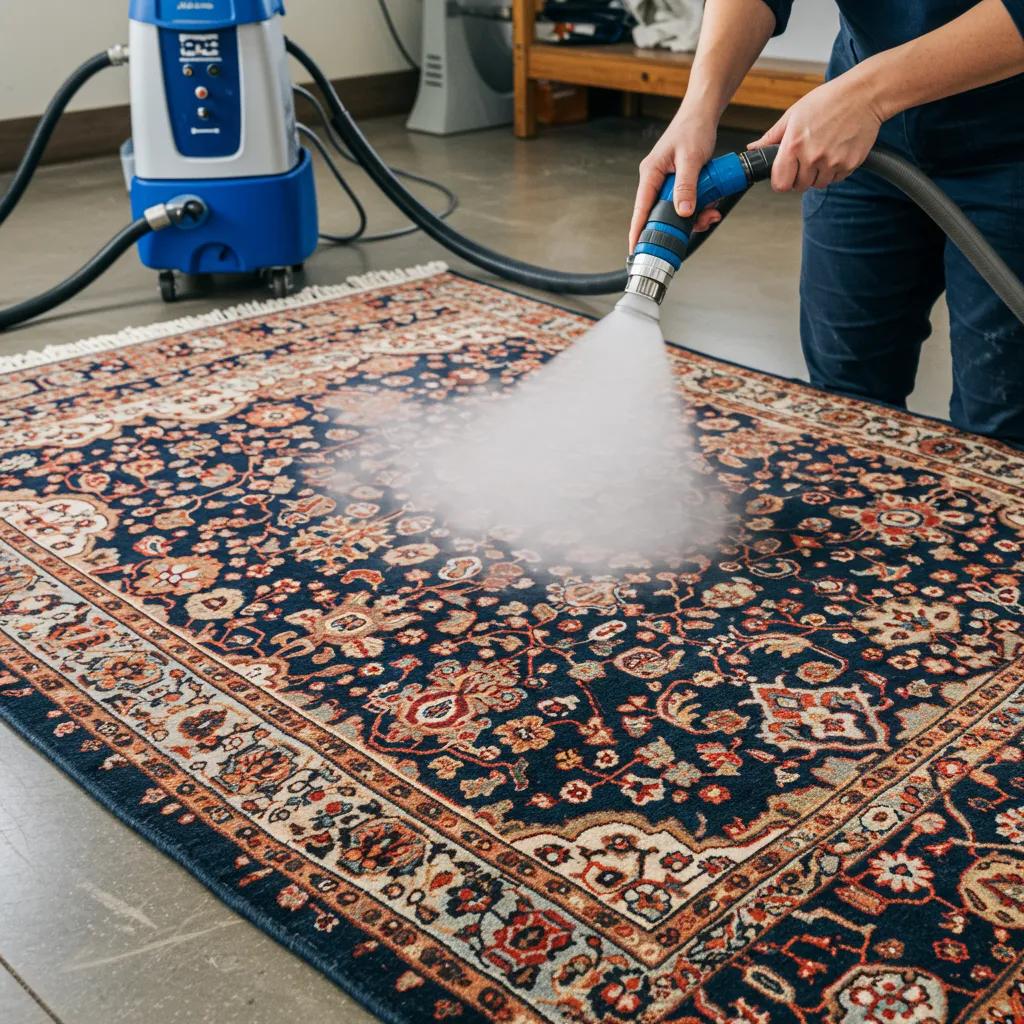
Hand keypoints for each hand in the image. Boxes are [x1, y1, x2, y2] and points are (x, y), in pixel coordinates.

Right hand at [629, 113, 723, 251]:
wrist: (702, 115)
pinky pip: (686, 202)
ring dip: (696, 215)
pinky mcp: (678, 183)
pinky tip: (711, 203)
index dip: (637, 230)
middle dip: (681, 224)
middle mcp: (655, 180)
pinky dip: (699, 206)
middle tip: (702, 224)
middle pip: (661, 214)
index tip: (636, 248)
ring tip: (712, 211)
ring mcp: (666, 182)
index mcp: (650, 173)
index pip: (640, 208)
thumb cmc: (692, 129)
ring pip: (676, 210)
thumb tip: (684, 212)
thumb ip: (687, 186)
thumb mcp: (691, 158)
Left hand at [748, 70, 884, 191]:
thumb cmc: (828, 100)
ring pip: (818, 184)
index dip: (781, 180)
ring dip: (818, 174)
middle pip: (799, 186)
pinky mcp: (850, 164)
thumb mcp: (794, 114)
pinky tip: (837, 151)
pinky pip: (836, 179)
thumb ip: (772, 136)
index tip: (785, 174)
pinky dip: (835, 170)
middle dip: (800, 176)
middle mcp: (812, 156)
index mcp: (794, 145)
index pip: (779, 184)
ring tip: (824, 151)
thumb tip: (753, 148)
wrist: (865, 95)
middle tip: (808, 157)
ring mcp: (832, 162)